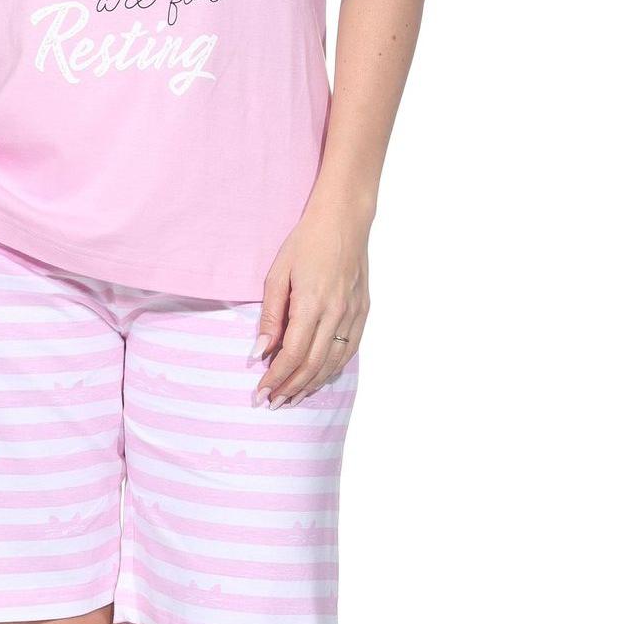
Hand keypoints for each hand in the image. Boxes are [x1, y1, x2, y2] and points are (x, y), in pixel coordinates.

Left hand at [254, 203, 369, 406]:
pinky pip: (349, 350)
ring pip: (333, 362)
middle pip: (313, 364)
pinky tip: (318, 378)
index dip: (276, 377)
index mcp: (312, 303)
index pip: (293, 353)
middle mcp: (337, 312)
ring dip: (311, 384)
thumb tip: (261, 351)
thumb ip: (270, 316)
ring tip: (292, 398)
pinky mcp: (362, 311)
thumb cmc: (306, 242)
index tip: (261, 391)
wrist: (344, 220)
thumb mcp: (277, 274)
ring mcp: (353, 313)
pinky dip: (332, 369)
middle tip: (273, 403)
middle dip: (291, 387)